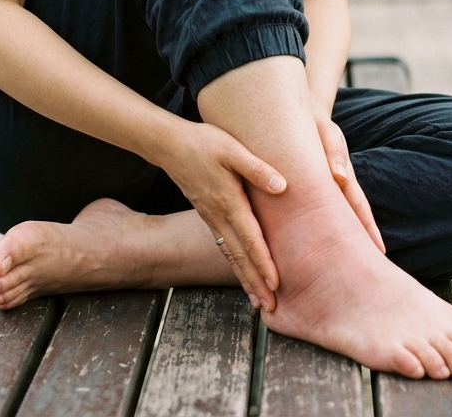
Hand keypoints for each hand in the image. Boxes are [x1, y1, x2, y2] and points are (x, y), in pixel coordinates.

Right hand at [157, 120, 286, 310]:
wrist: (169, 144)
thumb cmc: (204, 143)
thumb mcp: (233, 149)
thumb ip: (256, 168)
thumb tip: (282, 186)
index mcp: (229, 201)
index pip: (250, 238)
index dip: (263, 262)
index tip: (275, 284)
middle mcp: (219, 216)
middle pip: (240, 256)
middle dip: (256, 282)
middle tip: (271, 309)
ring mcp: (211, 217)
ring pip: (231, 255)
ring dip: (245, 278)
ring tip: (258, 300)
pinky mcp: (207, 214)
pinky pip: (223, 246)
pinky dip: (234, 263)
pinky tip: (241, 271)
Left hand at [317, 117, 384, 252]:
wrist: (308, 116)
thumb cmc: (317, 126)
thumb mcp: (326, 135)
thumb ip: (333, 154)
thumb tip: (339, 177)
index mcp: (344, 176)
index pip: (358, 207)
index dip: (368, 230)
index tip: (379, 252)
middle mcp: (339, 185)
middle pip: (353, 218)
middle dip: (362, 242)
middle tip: (371, 269)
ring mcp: (330, 187)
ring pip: (338, 218)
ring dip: (345, 238)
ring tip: (348, 265)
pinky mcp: (318, 188)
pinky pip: (322, 210)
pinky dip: (327, 226)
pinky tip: (322, 245)